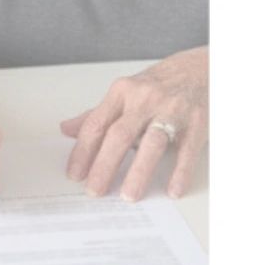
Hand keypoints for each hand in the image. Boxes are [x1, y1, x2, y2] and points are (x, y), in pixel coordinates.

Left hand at [60, 47, 208, 200]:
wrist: (199, 69)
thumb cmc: (157, 85)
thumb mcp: (124, 94)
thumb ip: (98, 114)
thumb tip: (67, 130)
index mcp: (122, 92)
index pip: (96, 123)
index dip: (83, 150)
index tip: (74, 173)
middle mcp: (144, 100)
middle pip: (119, 135)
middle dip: (104, 165)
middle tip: (95, 190)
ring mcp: (172, 111)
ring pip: (152, 143)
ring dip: (139, 172)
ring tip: (128, 195)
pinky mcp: (197, 123)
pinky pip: (187, 150)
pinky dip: (180, 172)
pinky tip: (172, 190)